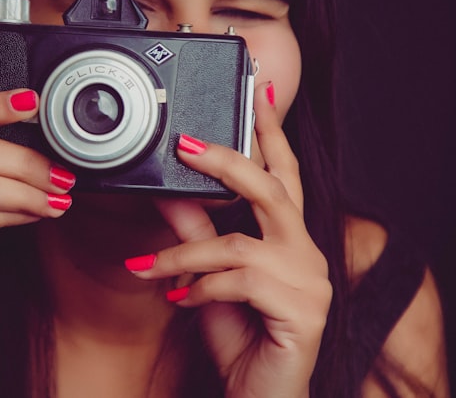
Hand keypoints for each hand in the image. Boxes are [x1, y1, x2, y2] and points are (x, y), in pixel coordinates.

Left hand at [125, 82, 330, 396]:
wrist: (257, 396)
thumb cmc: (240, 336)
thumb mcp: (206, 276)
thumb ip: (193, 232)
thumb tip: (167, 193)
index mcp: (288, 237)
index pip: (283, 172)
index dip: (271, 130)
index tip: (258, 89)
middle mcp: (306, 251)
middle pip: (271, 189)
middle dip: (226, 160)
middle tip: (184, 143)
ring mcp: (310, 281)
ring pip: (239, 243)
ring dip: (183, 253)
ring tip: (145, 268)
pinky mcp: (303, 310)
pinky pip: (239, 282)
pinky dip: (200, 288)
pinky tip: (180, 302)